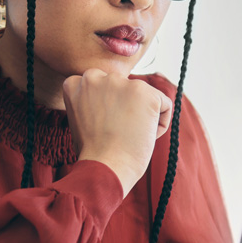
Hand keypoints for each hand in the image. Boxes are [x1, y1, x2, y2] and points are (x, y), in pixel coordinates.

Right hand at [63, 69, 172, 191]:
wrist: (104, 167)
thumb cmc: (93, 152)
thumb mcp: (80, 119)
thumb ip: (92, 101)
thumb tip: (113, 99)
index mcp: (76, 82)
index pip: (103, 88)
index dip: (108, 112)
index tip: (103, 128)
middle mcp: (95, 76)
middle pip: (124, 90)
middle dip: (125, 110)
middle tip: (117, 133)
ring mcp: (121, 82)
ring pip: (144, 96)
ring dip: (142, 116)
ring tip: (129, 136)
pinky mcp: (145, 91)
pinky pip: (164, 104)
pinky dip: (160, 124)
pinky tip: (144, 137)